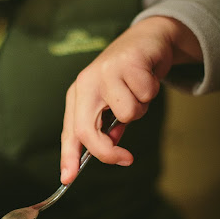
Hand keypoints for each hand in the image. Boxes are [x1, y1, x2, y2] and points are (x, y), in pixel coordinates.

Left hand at [60, 16, 202, 183]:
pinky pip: (145, 94)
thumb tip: (109, 148)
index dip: (67, 156)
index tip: (68, 178)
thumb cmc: (127, 76)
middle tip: (126, 159)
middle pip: (87, 129)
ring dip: (140, 108)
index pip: (70, 131)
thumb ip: (108, 127)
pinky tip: (147, 76)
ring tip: (138, 91)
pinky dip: (151, 91)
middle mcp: (86, 83)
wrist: (147, 40)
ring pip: (127, 113)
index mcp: (78, 94)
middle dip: (107, 151)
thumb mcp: (112, 102)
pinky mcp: (127, 62)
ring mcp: (105, 71)